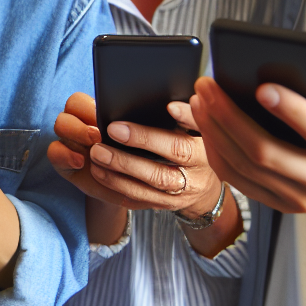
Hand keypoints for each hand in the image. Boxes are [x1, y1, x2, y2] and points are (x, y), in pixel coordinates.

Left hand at [47, 92, 221, 216]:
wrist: (204, 190)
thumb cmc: (194, 149)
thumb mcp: (198, 131)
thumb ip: (186, 117)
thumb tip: (168, 99)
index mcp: (208, 146)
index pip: (201, 128)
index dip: (187, 117)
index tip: (169, 107)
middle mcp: (199, 170)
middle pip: (175, 154)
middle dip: (142, 141)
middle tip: (112, 129)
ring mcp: (183, 192)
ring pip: (153, 182)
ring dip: (123, 167)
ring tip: (98, 154)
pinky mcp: (167, 205)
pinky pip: (141, 198)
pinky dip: (118, 185)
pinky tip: (100, 172)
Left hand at [190, 76, 305, 280]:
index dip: (293, 111)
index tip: (263, 87)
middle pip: (269, 154)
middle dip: (231, 117)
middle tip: (208, 85)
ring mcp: (301, 198)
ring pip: (247, 168)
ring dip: (216, 132)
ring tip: (200, 98)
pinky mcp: (280, 204)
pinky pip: (239, 180)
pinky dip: (217, 151)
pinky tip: (206, 123)